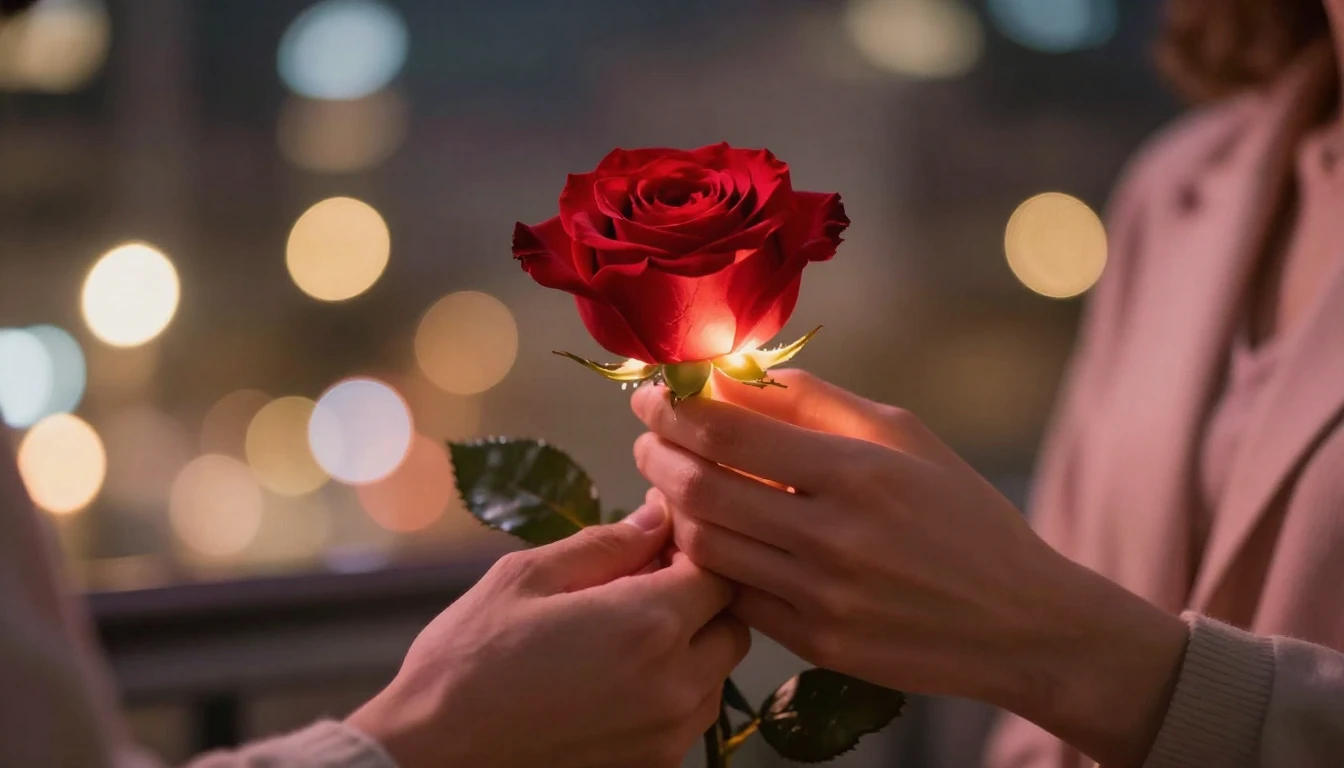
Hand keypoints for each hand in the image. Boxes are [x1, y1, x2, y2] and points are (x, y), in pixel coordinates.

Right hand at [348, 505, 749, 767]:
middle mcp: (674, 685)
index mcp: (648, 625)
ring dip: (691, 645)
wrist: (431, 757)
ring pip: (716, 675)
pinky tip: (616, 674)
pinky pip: (687, 718)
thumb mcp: (527, 578)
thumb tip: (656, 519)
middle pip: (731, 625)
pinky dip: (670, 689)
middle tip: (645, 580)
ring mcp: (667, 735)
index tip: (660, 534)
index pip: (718, 572)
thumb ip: (606, 545)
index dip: (692, 546)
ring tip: (626, 629)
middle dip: (701, 597)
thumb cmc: (467, 662)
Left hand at [630, 370, 1187, 766]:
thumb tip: (734, 376)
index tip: (649, 396)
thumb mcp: (903, 436)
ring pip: (706, 547)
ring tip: (674, 481)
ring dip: (674, 508)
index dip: (672, 410)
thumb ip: (816, 403)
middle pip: (701, 489)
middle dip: (656, 455)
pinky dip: (711, 560)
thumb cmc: (961, 514)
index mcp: (857, 472)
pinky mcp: (817, 643)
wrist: (1020, 621)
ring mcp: (821, 598)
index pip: (728, 434)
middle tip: (648, 437)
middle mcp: (833, 538)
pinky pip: (735, 595)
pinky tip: (714, 534)